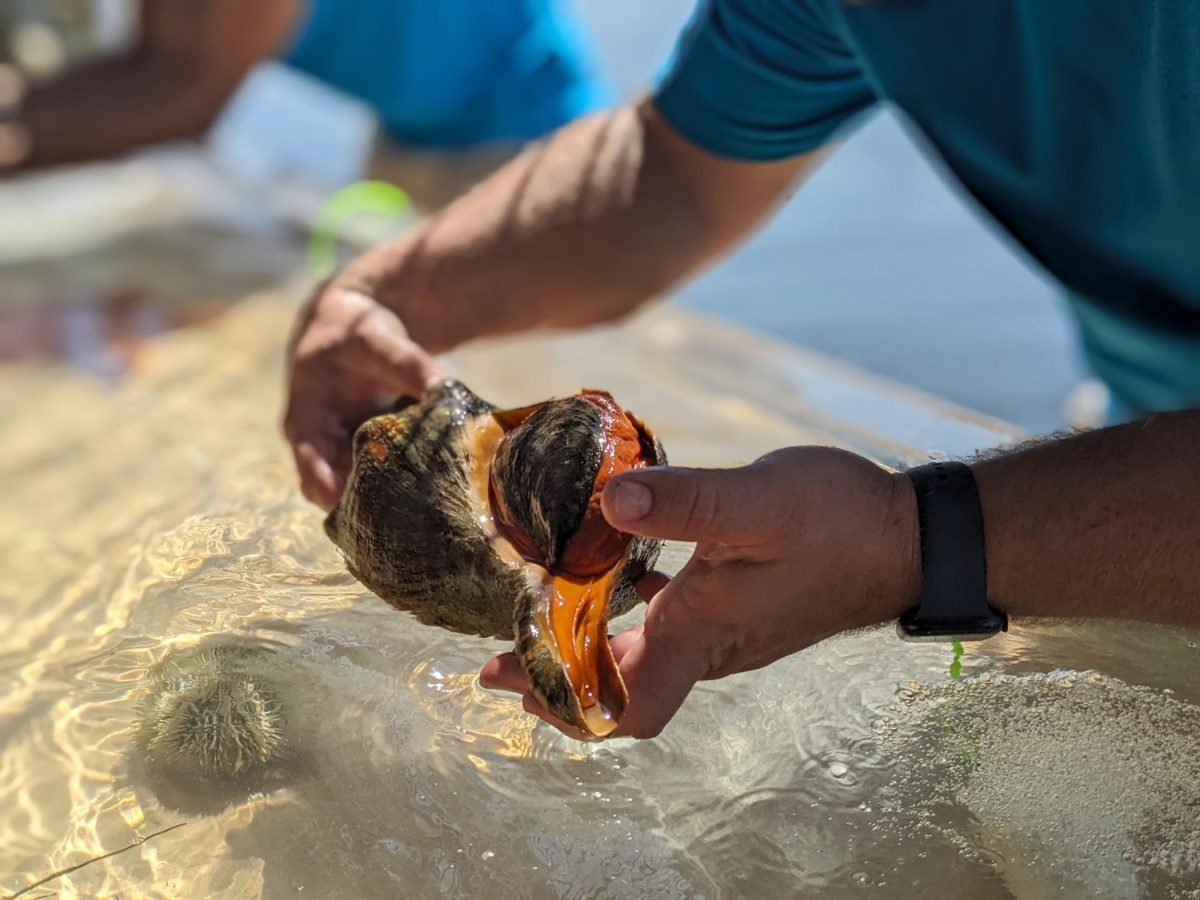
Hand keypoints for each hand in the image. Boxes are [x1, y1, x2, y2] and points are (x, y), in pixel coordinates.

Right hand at [284, 283, 444, 509]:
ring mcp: (340, 453)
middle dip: (368, 507)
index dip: (335, 494)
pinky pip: (378, 478)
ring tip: (424, 511)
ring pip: (358, 491)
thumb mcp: (378, 343)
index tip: (365, 509)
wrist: (350, 326)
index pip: (312, 471)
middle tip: (409, 519)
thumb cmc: (354, 334)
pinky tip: (431, 491)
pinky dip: (401, 484)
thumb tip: (445, 390)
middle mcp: (319, 447)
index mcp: (306, 423)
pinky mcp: (362, 454)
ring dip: (387, 500)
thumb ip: (409, 365)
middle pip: (336, 493)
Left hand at [480, 446, 919, 738]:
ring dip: (591, 640)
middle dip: (558, 671)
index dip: (561, 702)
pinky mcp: (741, 606)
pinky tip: (621, 569)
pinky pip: (671, 624)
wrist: (909, 536)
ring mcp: (728, 630)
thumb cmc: (841, 522)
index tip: (505, 678)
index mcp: (704, 633)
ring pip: (643, 653)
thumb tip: (610, 501)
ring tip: (547, 608)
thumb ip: (684, 503)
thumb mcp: (757, 501)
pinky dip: (632, 610)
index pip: (624, 703)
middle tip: (502, 650)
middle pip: (620, 683)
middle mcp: (711, 646)